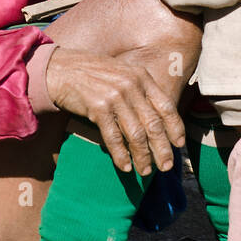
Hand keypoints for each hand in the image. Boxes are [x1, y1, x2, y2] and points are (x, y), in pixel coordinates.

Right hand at [44, 47, 184, 175]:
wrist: (60, 69)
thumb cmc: (91, 73)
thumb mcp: (121, 73)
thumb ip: (139, 90)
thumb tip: (155, 118)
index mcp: (141, 76)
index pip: (166, 106)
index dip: (175, 127)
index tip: (179, 144)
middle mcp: (131, 86)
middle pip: (154, 124)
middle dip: (162, 149)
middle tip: (167, 166)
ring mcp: (115, 97)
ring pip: (136, 134)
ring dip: (142, 156)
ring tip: (146, 171)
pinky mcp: (97, 108)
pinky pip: (113, 138)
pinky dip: (120, 155)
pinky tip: (125, 166)